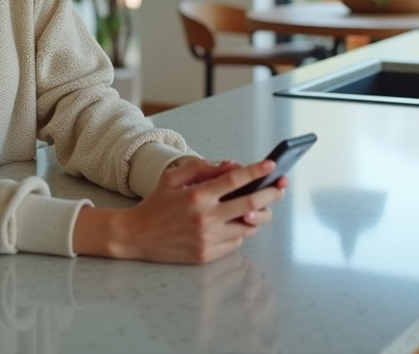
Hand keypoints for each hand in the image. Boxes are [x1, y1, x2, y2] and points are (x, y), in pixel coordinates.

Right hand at [73, 158, 286, 263]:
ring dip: (258, 215)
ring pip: (248, 226)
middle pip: (251, 204)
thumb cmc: (156, 204)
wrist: (137, 236)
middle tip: (280, 187)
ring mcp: (208, 239)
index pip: (234, 181)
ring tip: (258, 208)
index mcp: (197, 196)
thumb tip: (230, 167)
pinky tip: (233, 224)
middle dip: (271, 193)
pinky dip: (239, 231)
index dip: (255, 172)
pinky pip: (236, 242)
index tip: (270, 164)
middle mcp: (205, 218)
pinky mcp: (207, 255)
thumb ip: (202, 168)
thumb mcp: (173, 178)